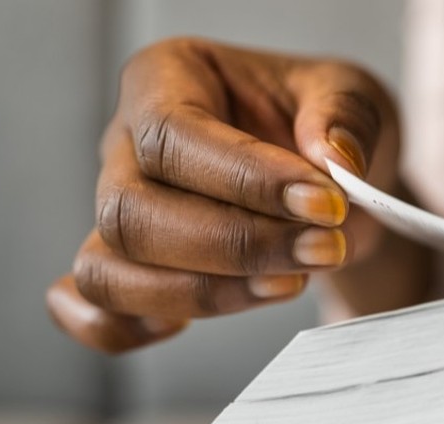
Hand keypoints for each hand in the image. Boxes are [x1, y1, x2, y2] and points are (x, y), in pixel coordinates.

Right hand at [47, 38, 400, 352]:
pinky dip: (122, 328)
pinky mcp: (129, 265)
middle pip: (133, 213)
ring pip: (110, 268)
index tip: (326, 205)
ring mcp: (119, 206)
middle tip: (325, 249)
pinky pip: (90, 306)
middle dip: (236, 246)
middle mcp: (125, 141)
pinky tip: (184, 327)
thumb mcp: (353, 93)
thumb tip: (334, 159)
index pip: (172, 134)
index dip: (247, 180)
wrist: (330, 182)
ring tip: (292, 282)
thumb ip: (344, 116)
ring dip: (204, 292)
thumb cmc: (325, 123)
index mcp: (167, 76)